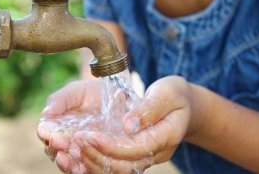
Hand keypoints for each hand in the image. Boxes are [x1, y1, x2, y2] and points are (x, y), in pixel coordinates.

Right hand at [37, 80, 102, 172]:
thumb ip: (61, 99)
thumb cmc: (91, 92)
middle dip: (57, 150)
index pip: (45, 131)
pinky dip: (83, 169)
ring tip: (72, 162)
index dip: (48, 134)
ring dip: (68, 164)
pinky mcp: (92, 156)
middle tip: (63, 147)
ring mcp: (77, 150)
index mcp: (54, 123)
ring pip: (67, 162)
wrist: (115, 97)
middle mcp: (62, 139)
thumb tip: (47, 112)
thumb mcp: (76, 91)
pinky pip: (84, 167)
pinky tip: (84, 169)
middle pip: (54, 149)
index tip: (54, 135)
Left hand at [73, 76, 195, 172]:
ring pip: (118, 171)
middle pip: (124, 166)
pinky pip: (116, 166)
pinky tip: (81, 153)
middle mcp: (156, 153)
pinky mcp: (137, 156)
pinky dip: (97, 162)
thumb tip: (128, 125)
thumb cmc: (175, 94)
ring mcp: (147, 157)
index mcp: (166, 137)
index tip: (88, 135)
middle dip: (97, 156)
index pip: (135, 149)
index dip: (110, 146)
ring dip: (94, 162)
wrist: (184, 105)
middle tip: (76, 141)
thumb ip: (149, 109)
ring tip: (75, 148)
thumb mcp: (167, 93)